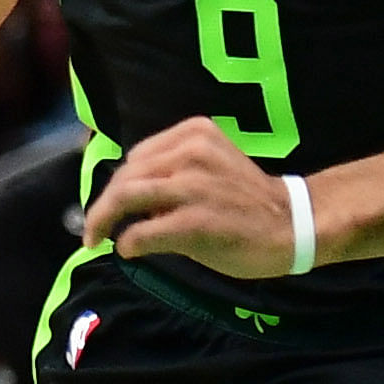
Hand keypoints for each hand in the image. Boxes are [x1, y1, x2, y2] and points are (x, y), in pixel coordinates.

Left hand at [82, 119, 298, 275]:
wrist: (291, 224)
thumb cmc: (246, 200)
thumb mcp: (208, 166)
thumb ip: (169, 170)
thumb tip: (122, 197)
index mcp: (194, 133)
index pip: (137, 157)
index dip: (117, 184)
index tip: (109, 205)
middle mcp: (191, 152)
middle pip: (125, 177)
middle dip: (102, 205)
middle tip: (92, 230)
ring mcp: (193, 185)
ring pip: (126, 197)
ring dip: (102, 221)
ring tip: (98, 239)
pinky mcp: (194, 220)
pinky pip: (142, 232)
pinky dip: (128, 243)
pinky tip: (130, 250)